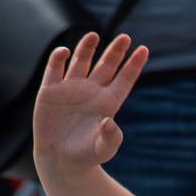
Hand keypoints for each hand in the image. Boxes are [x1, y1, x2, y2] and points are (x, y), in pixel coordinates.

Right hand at [33, 33, 148, 176]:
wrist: (61, 160)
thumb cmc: (86, 156)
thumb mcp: (103, 150)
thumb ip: (111, 138)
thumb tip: (109, 121)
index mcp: (107, 103)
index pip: (124, 80)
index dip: (133, 65)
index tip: (144, 49)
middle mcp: (91, 92)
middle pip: (106, 65)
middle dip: (115, 51)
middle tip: (125, 37)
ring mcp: (71, 88)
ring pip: (82, 60)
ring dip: (87, 47)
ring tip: (94, 35)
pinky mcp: (51, 90)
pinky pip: (55, 67)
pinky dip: (59, 57)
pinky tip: (65, 52)